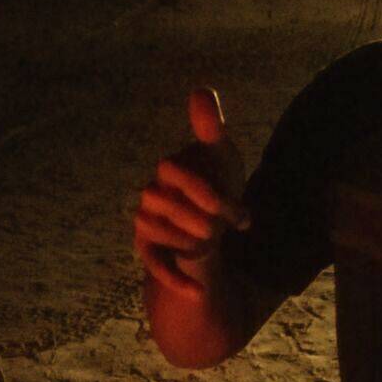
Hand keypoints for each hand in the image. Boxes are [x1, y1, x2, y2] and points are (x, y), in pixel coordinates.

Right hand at [134, 88, 250, 294]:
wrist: (213, 221)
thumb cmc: (218, 182)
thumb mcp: (223, 156)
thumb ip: (211, 127)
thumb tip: (200, 89)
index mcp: (169, 167)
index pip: (173, 171)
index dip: (205, 190)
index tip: (234, 207)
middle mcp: (151, 192)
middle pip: (161, 201)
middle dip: (200, 217)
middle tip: (230, 227)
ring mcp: (146, 221)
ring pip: (153, 230)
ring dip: (186, 241)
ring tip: (216, 247)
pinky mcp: (149, 249)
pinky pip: (153, 263)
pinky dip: (174, 279)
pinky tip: (198, 292)